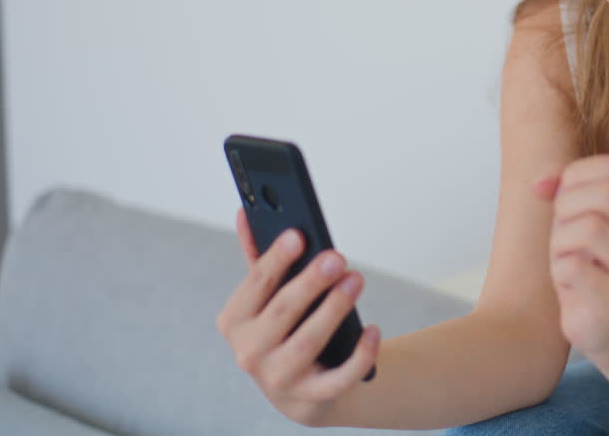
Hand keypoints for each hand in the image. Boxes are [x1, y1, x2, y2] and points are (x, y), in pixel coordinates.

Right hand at [215, 209, 379, 427]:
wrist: (300, 390)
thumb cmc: (283, 330)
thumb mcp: (267, 298)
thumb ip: (259, 258)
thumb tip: (245, 211)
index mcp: (235, 321)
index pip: (256, 284)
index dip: (276, 259)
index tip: (298, 234)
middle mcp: (249, 353)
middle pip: (282, 313)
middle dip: (310, 283)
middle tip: (337, 257)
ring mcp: (278, 379)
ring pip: (308, 343)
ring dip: (334, 310)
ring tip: (356, 280)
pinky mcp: (311, 398)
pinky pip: (338, 378)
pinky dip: (359, 356)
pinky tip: (374, 330)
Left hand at [538, 154, 608, 359]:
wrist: (604, 325)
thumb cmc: (588, 262)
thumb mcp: (576, 216)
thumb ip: (560, 187)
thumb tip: (539, 183)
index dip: (573, 175)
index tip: (559, 197)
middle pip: (605, 192)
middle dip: (567, 205)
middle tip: (562, 228)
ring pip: (589, 228)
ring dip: (561, 240)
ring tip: (565, 257)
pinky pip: (574, 266)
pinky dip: (559, 269)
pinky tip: (569, 283)